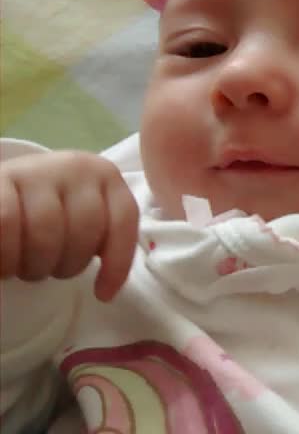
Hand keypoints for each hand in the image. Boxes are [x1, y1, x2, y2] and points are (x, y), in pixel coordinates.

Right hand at [0, 151, 139, 300]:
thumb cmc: (47, 209)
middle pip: (84, 232)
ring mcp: (36, 170)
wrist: (2, 187)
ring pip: (46, 232)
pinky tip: (3, 265)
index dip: (118, 263)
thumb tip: (110, 287)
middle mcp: (75, 166)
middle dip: (66, 264)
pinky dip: (6, 254)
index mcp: (104, 176)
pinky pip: (7, 224)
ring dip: (33, 264)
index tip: (104, 295)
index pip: (124, 220)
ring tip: (22, 267)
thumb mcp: (80, 215)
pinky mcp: (1, 180)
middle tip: (46, 270)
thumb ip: (100, 235)